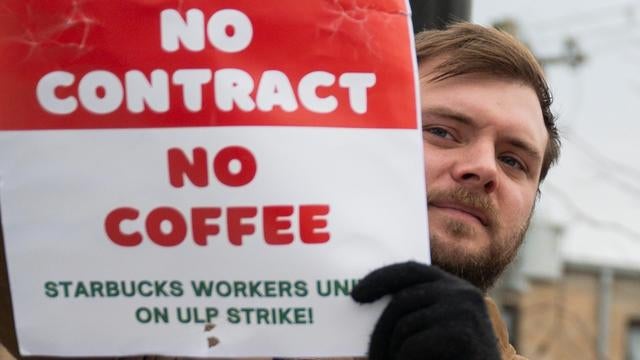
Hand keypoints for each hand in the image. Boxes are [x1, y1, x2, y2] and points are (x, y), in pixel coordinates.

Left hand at [351, 261, 500, 359]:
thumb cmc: (451, 358)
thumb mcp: (432, 330)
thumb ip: (413, 312)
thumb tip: (363, 295)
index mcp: (455, 288)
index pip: (411, 270)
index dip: (381, 278)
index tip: (356, 295)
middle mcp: (462, 292)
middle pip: (401, 301)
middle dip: (380, 332)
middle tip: (372, 357)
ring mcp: (465, 311)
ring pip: (404, 326)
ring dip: (394, 352)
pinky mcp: (462, 334)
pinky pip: (412, 346)